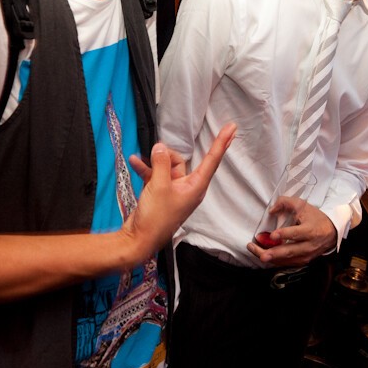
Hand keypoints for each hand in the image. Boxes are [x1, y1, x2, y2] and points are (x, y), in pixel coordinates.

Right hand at [123, 123, 235, 261]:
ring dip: (153, 162)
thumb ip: (161, 163)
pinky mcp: (160, 193)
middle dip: (167, 155)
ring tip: (141, 160)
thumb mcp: (158, 186)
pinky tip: (134, 161)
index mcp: (195, 187)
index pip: (212, 160)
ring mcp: (173, 190)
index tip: (232, 127)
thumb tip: (160, 147)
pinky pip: (155, 175)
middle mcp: (187, 187)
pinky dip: (146, 169)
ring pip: (166, 166)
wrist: (138, 240)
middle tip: (155, 153)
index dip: (222, 142)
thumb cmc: (155, 217)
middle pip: (181, 161)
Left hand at [246, 196, 336, 266]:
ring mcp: (307, 255)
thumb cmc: (315, 218)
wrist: (332, 232)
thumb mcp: (303, 205)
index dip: (284, 234)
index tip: (272, 235)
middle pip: (290, 251)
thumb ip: (286, 202)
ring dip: (272, 258)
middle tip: (261, 255)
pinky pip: (288, 263)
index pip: (296, 233)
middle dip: (274, 254)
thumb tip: (271, 210)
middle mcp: (309, 245)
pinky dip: (276, 261)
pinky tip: (265, 256)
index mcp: (310, 230)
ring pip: (288, 260)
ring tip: (257, 254)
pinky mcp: (303, 261)